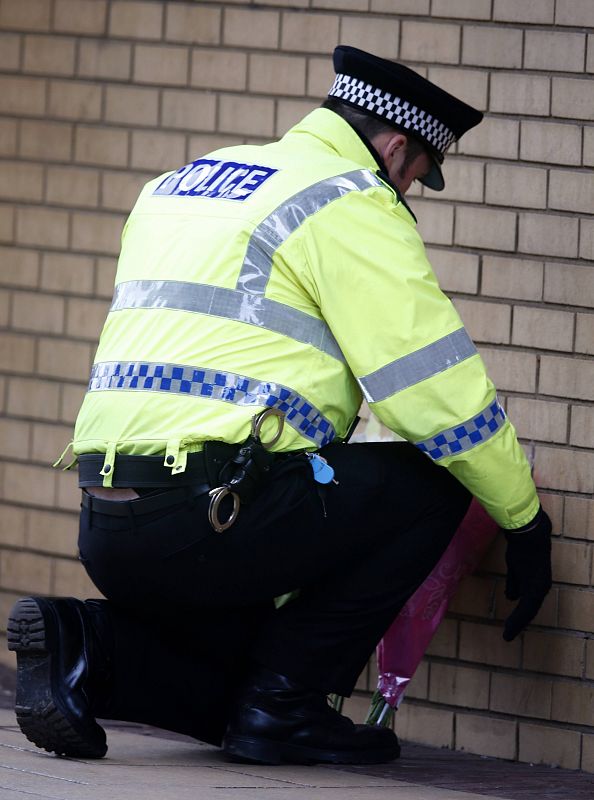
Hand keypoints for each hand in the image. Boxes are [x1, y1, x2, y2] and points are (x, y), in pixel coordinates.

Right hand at [503, 507, 551, 641]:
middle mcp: (542, 588)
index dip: (520, 615)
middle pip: (530, 610)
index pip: (530, 603)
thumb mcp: (515, 567)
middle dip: (518, 622)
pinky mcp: (534, 589)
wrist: (528, 535)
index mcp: (538, 583)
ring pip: (528, 612)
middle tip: (508, 634)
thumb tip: (511, 597)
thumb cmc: (522, 548)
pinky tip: (509, 627)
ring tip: (507, 633)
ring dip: (517, 623)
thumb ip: (515, 583)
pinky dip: (517, 619)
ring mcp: (539, 589)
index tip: (511, 625)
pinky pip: (525, 609)